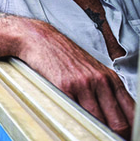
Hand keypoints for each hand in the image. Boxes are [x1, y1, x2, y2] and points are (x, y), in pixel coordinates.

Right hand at [20, 21, 133, 138]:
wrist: (42, 40)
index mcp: (111, 79)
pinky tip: (74, 125)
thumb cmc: (64, 57)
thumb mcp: (92, 71)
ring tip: (88, 135)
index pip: (130, 113)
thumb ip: (105, 91)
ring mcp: (83, 84)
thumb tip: (114, 116)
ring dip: (94, 132)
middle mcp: (100, 81)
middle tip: (106, 138)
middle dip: (114, 135)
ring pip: (98, 120)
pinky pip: (76, 113)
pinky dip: (76, 124)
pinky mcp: (65, 86)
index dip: (128, 130)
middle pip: (117, 121)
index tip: (122, 136)